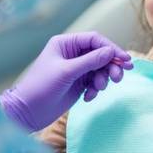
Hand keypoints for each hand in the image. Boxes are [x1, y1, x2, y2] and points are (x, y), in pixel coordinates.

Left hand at [0, 32, 132, 131]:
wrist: (28, 113)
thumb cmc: (40, 88)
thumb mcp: (67, 72)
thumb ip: (90, 61)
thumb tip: (111, 52)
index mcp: (66, 44)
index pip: (94, 39)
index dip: (111, 48)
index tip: (124, 59)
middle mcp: (72, 53)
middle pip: (100, 54)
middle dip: (110, 65)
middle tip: (118, 77)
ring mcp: (76, 68)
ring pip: (100, 68)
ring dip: (104, 78)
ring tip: (99, 89)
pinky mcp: (79, 82)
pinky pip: (95, 81)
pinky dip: (95, 89)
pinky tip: (88, 97)